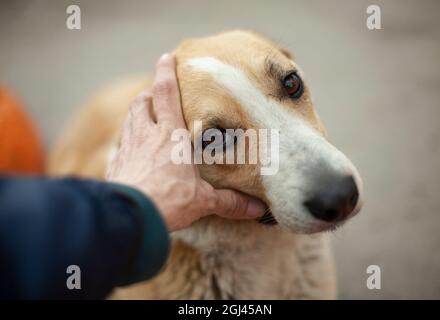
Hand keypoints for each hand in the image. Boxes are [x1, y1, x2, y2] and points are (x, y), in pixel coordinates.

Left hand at [106, 54, 264, 230]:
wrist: (132, 218)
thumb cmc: (170, 201)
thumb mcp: (204, 200)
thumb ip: (230, 201)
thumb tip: (257, 208)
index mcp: (170, 135)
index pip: (166, 93)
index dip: (165, 72)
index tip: (165, 57)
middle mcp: (146, 135)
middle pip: (142, 103)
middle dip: (148, 95)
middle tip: (154, 94)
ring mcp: (128, 149)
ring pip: (129, 121)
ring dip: (136, 115)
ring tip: (144, 118)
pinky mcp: (115, 167)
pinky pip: (119, 148)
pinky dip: (125, 144)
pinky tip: (129, 153)